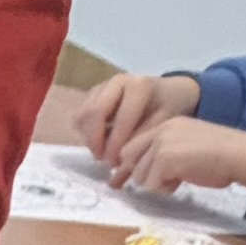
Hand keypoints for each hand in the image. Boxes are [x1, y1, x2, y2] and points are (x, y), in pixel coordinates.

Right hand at [67, 65, 193, 171]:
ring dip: (88, 139)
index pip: (120, 118)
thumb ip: (142, 139)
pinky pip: (78, 118)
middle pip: (92, 113)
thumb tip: (121, 160)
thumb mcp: (164, 123)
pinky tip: (99, 142)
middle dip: (95, 141)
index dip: (115, 144)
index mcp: (138, 86)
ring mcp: (101, 88)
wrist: (167, 92)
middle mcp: (116, 82)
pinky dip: (84, 134)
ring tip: (102, 152)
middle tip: (103, 160)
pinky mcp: (90, 97)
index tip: (116, 163)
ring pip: (81, 116)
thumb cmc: (167, 108)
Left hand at [121, 114, 245, 199]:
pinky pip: (151, 185)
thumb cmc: (221, 154)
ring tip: (181, 176)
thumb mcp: (188, 144)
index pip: (132, 146)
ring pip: (139, 176)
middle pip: (129, 161)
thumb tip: (137, 172)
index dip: (135, 163)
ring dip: (157, 183)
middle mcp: (161, 131)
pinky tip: (183, 179)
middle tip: (167, 177)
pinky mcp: (164, 160)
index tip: (143, 174)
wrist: (240, 154)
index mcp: (167, 125)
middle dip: (143, 174)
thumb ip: (165, 151)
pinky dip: (165, 188)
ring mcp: (161, 145)